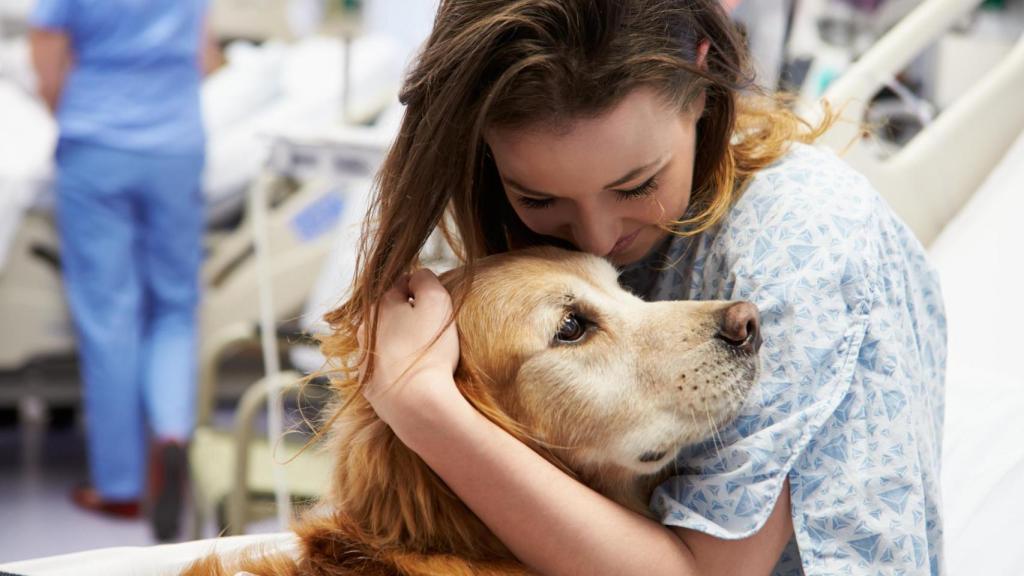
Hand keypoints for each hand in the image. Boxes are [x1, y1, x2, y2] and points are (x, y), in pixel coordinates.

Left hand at [359, 269, 462, 435]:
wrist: (415, 403)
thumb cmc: (429, 350)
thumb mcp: (436, 302)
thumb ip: (426, 279)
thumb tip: (417, 275)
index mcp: (379, 306)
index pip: (402, 284)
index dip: (422, 290)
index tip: (438, 304)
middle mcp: (365, 330)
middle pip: (390, 314)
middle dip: (409, 316)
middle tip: (434, 329)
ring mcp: (364, 360)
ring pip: (385, 342)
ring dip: (401, 343)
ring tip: (425, 355)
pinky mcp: (369, 387)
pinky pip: (386, 369)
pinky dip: (398, 369)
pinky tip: (415, 377)